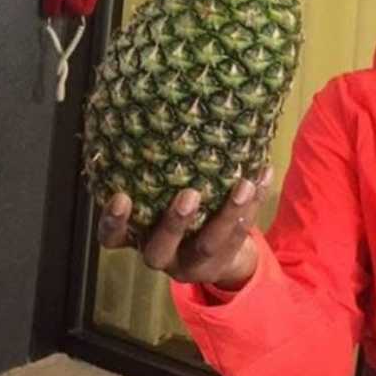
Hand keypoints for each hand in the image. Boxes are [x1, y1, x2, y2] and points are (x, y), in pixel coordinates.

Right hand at [97, 167, 273, 289]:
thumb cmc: (178, 212)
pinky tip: (262, 175)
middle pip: (159, 250)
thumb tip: (147, 112)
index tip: (121, 197)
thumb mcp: (155, 196)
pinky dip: (254, 204)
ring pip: (209, 245)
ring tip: (243, 186)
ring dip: (227, 215)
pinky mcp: (222, 263)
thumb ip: (148, 173)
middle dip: (174, 224)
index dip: (114, 221)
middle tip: (189, 195)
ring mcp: (192, 264)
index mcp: (137, 236)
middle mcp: (161, 254)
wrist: (217, 256)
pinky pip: (241, 235)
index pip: (112, 237)